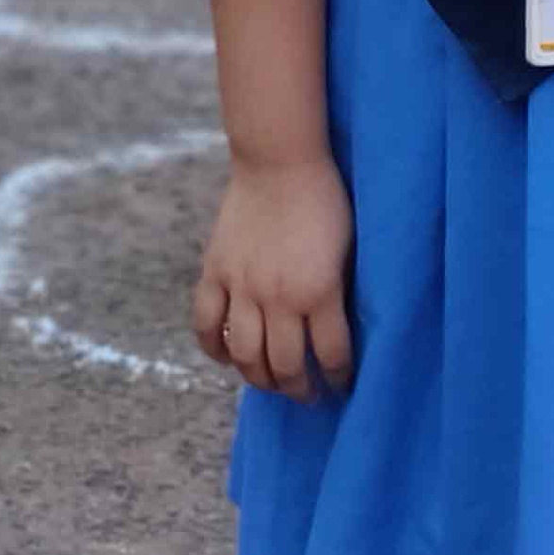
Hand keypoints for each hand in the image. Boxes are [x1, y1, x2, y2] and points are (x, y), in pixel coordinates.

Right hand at [193, 154, 356, 397]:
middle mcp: (278, 297)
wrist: (280, 160)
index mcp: (319, 291)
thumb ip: (338, 291)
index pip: (331, 354)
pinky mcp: (215, 272)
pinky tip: (226, 358)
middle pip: (285, 365)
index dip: (339, 377)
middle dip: (299, 388)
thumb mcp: (346, 249)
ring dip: (259, 378)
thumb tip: (338, 329)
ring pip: (244, 355)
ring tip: (271, 383)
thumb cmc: (325, 199)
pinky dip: (214, 348)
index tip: (342, 386)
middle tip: (307, 394)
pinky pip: (207, 324)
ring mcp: (242, 286)